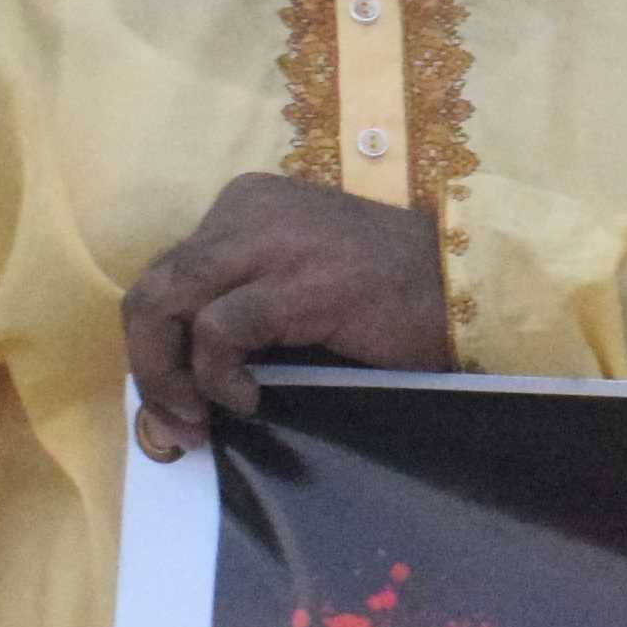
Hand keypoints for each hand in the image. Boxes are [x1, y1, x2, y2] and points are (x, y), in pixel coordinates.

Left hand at [125, 173, 455, 457]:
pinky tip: (246, 399)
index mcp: (249, 205)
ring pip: (166, 304)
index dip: (155, 341)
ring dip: (167, 375)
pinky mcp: (298, 284)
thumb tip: (184, 365)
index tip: (172, 397)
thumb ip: (246, 296)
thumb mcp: (302, 278)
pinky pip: (219, 331)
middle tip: (173, 421)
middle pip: (153, 288)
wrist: (477, 289)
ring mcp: (271, 243)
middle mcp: (249, 212)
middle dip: (149, 363)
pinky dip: (216, 375)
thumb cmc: (399, 296)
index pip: (169, 272)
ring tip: (197, 417)